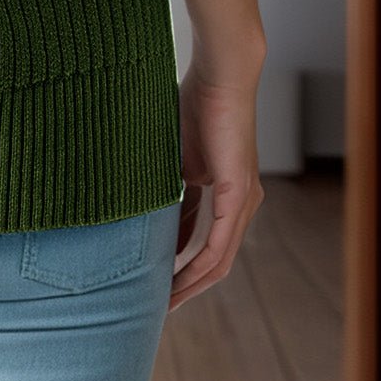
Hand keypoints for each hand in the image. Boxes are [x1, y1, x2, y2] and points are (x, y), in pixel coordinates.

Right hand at [168, 53, 264, 311]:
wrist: (220, 74)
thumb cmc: (195, 101)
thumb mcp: (173, 153)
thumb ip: (164, 181)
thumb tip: (138, 205)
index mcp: (223, 190)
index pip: (200, 238)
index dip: (177, 262)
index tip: (152, 279)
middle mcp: (240, 202)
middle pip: (214, 260)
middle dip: (186, 284)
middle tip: (158, 305)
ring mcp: (243, 200)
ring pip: (219, 259)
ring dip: (192, 283)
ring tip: (165, 301)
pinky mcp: (238, 193)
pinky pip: (220, 241)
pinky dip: (200, 263)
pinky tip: (181, 277)